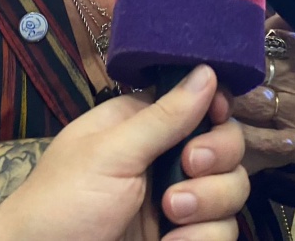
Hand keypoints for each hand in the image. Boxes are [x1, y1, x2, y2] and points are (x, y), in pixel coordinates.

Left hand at [0, 65, 248, 240]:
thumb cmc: (63, 201)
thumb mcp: (110, 152)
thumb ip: (164, 116)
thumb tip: (207, 70)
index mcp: (142, 125)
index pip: (200, 104)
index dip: (217, 109)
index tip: (217, 116)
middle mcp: (164, 159)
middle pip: (226, 146)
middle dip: (217, 158)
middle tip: (188, 167)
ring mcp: (177, 202)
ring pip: (230, 191)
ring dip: (209, 202)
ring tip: (171, 215)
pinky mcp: (182, 238)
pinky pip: (220, 233)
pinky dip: (201, 238)